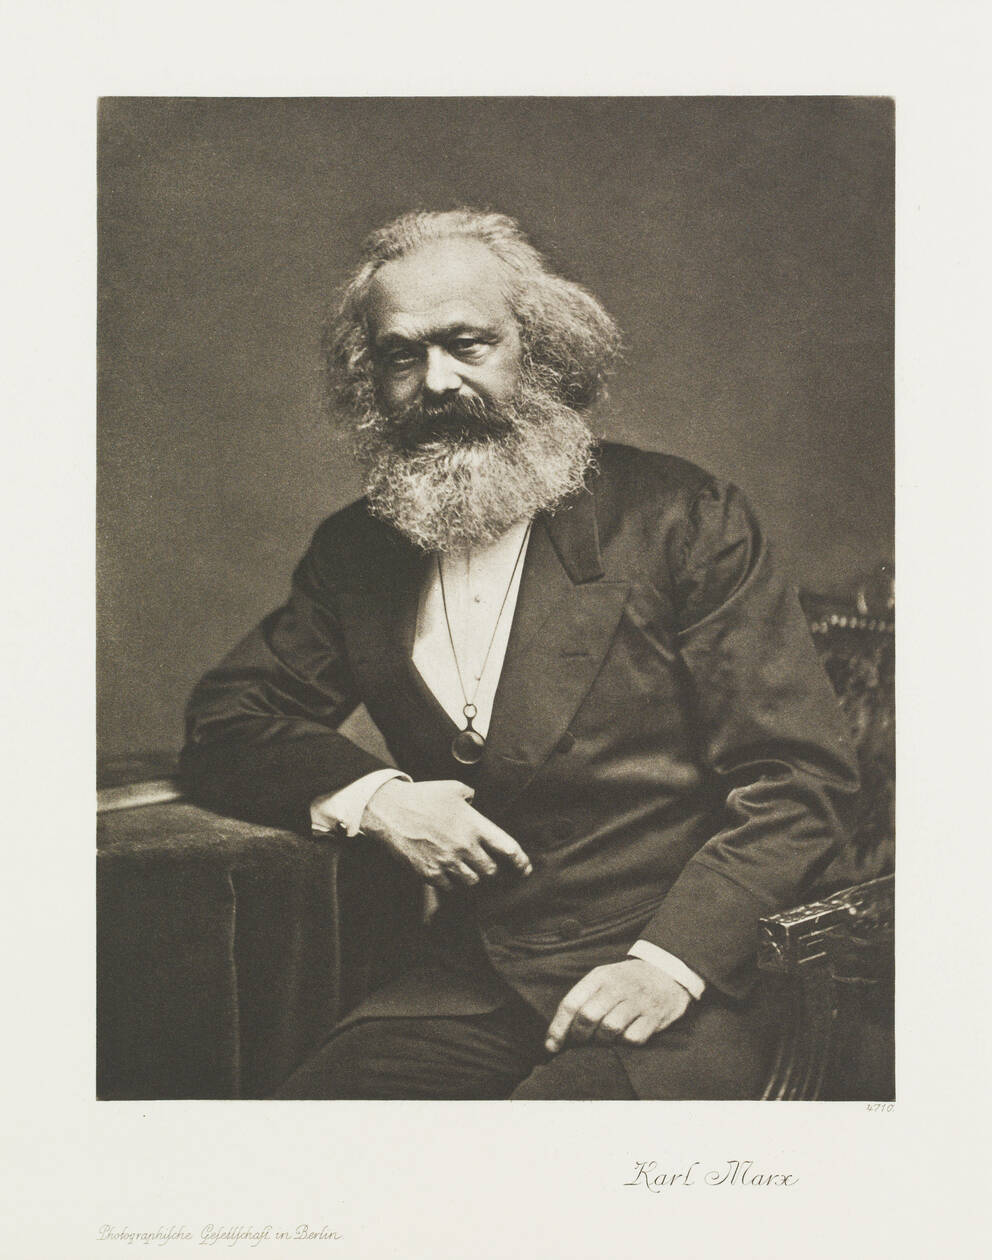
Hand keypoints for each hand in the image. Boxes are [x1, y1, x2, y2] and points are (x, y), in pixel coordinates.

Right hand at [360, 778, 532, 890]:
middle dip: (491, 867)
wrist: (389, 811)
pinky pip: (450, 886)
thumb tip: (476, 802)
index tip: (525, 868)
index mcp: (474, 825)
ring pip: (472, 881)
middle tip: (485, 862)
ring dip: (472, 875)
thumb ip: (471, 797)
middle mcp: (464, 846)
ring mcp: (447, 861)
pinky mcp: (430, 873)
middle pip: (491, 870)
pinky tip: (447, 869)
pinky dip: (452, 881)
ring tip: (464, 865)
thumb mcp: (453, 788)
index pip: (508, 849)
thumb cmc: (422, 796)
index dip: (521, 862)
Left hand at [544, 959, 691, 1053]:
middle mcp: (617, 986)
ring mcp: (637, 1001)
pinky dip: (625, 1043)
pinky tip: (625, 1037)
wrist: (667, 972)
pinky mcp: (654, 1016)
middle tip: (582, 1042)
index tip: (551, 1047)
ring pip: (609, 1028)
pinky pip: (633, 1038)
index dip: (558, 1028)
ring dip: (603, 1041)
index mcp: (599, 976)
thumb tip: (559, 1032)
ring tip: (604, 1039)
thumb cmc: (626, 981)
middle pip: (588, 1016)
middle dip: (579, 1036)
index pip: (571, 1003)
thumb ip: (583, 998)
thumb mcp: (603, 978)